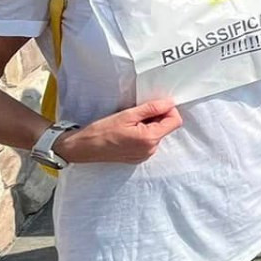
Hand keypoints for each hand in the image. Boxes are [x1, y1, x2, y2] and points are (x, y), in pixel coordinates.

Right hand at [55, 99, 182, 163]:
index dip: (169, 110)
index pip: (175, 121)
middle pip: (166, 127)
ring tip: (130, 123)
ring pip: (158, 134)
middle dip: (157, 117)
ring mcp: (145, 155)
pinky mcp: (138, 157)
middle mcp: (150, 150)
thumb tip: (169, 103)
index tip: (156, 104)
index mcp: (150, 139)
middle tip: (138, 113)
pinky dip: (143, 133)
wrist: (85, 147)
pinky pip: (149, 142)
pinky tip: (128, 131)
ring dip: (149, 125)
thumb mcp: (127, 115)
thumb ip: (151, 108)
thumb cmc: (102, 131)